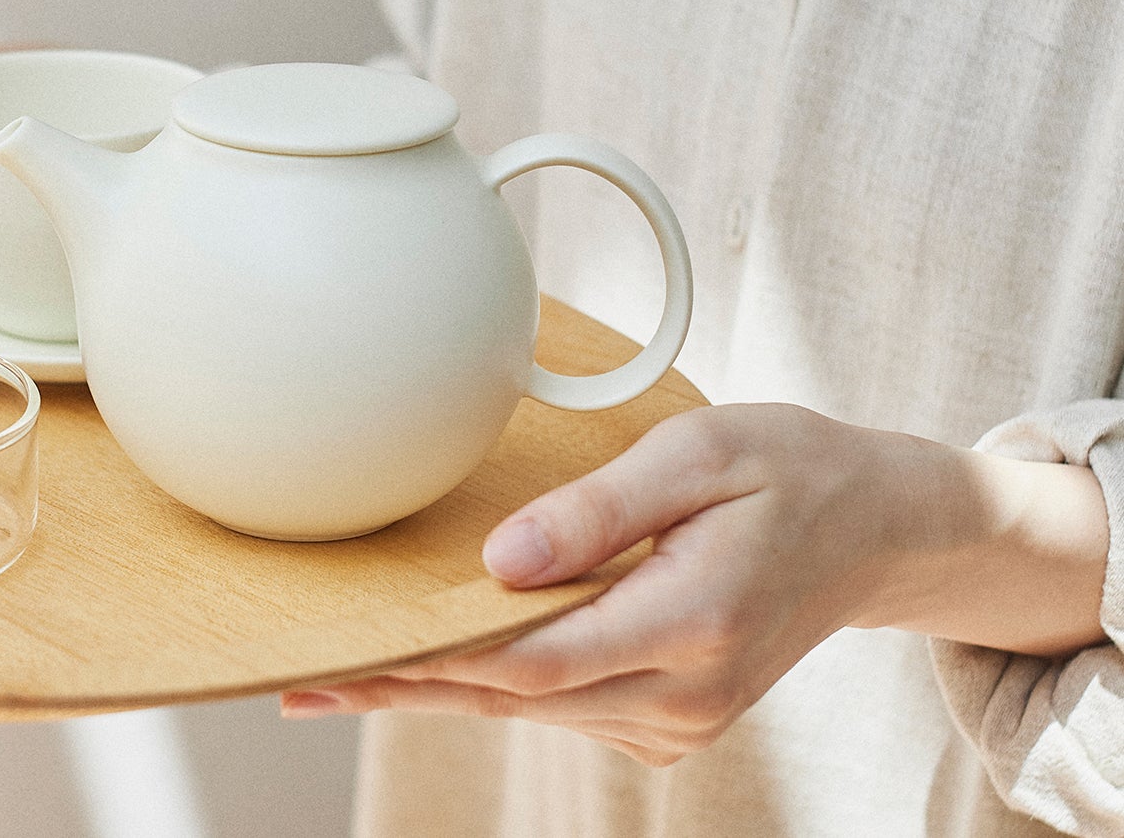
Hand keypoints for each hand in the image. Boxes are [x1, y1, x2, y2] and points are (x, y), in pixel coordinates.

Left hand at [279, 403, 1106, 765]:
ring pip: (528, 710)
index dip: (432, 660)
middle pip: (513, 697)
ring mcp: (679, 718)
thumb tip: (498, 565)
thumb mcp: (700, 454)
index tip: (346, 651)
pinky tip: (416, 675)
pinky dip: (485, 689)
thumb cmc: (788, 469)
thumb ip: (600, 509)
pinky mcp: (670, 718)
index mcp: (692, 622)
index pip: (532, 659)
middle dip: (399, 686)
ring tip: (329, 680)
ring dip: (430, 693)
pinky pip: (558, 707)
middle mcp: (684, 692)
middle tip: (297, 678)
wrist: (875, 528)